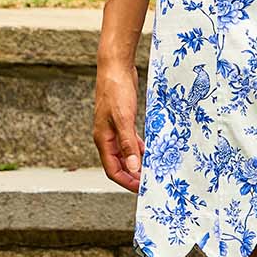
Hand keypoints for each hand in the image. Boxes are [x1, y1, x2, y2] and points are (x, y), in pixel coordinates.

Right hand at [93, 60, 144, 191]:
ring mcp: (114, 129)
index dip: (126, 182)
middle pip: (119, 165)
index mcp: (103, 140)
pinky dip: (139, 148)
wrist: (115, 67)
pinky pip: (130, 141)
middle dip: (133, 175)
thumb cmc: (116, 91)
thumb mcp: (124, 119)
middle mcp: (107, 137)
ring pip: (126, 153)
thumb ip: (128, 145)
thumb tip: (134, 168)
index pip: (113, 170)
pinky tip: (150, 150)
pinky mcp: (123, 120)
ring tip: (153, 169)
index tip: (141, 189)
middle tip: (150, 182)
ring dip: (138, 162)